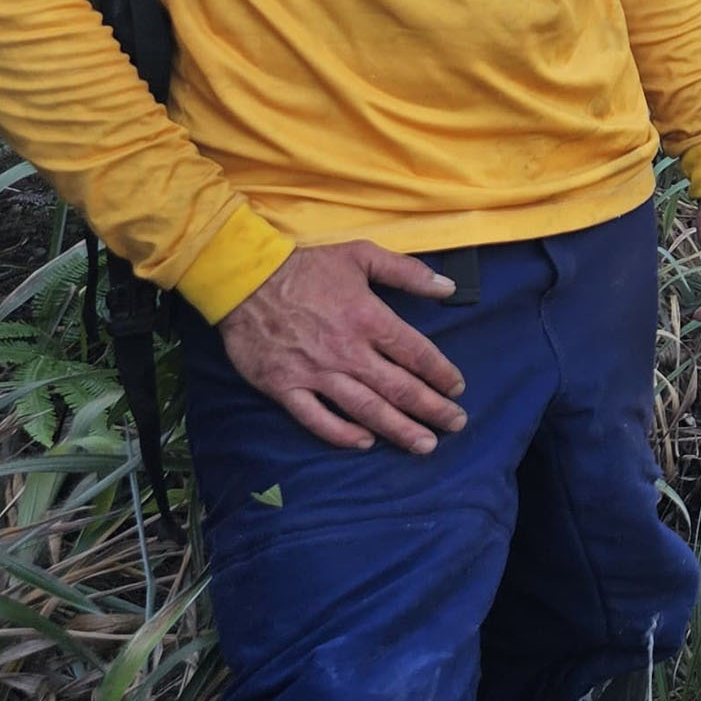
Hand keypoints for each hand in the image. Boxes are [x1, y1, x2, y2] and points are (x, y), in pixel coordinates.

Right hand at [218, 242, 467, 454]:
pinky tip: (365, 443)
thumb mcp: (362, 255)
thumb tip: (450, 287)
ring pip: (365, 409)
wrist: (243, 279)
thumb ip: (408, 272)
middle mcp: (347, 351)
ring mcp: (315, 373)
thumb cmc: (306, 266)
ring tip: (425, 445)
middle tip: (455, 424)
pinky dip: (341, 434)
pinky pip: (316, 418)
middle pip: (399, 388)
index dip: (442, 373)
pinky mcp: (284, 387)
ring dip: (398, 429)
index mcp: (369, 319)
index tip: (457, 389)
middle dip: (432, 409)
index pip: (417, 354)